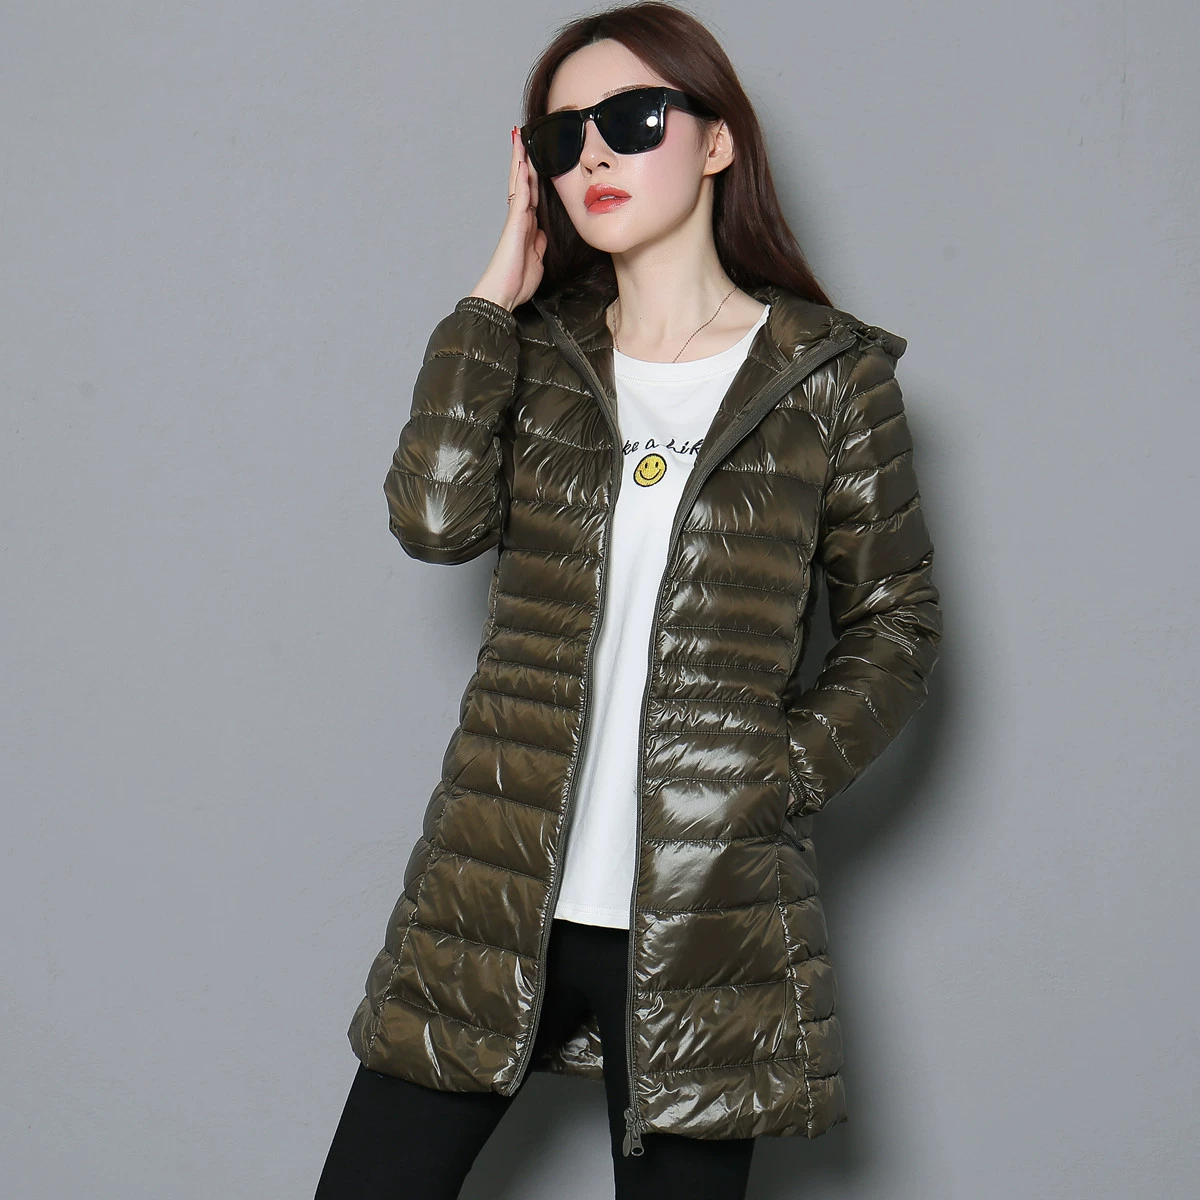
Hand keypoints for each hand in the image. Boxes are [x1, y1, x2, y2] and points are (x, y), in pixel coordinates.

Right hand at [469, 127, 547, 311]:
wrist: (503, 293)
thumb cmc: (517, 280)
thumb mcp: (537, 259)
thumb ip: (539, 243)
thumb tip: (542, 233)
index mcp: (527, 226)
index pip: (531, 194)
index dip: (533, 176)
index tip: (534, 158)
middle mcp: (520, 219)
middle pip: (523, 182)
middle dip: (522, 160)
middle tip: (521, 136)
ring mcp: (516, 219)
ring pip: (519, 184)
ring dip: (519, 161)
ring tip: (519, 139)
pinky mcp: (515, 224)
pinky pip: (520, 196)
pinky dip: (522, 179)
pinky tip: (523, 163)